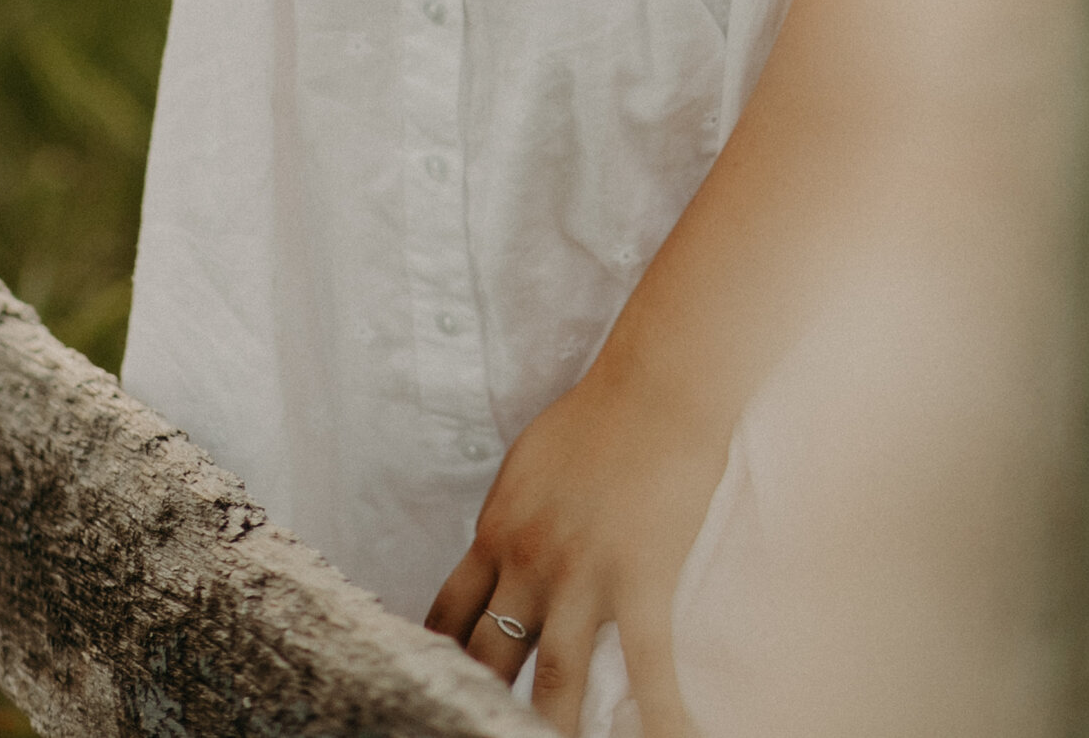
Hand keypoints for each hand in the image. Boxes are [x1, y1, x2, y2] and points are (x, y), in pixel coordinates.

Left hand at [426, 346, 726, 737]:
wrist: (655, 385)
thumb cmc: (596, 417)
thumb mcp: (527, 467)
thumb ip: (509, 522)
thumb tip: (495, 559)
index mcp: (497, 533)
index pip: (448, 617)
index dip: (435, 665)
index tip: (429, 693)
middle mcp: (529, 563)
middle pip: (488, 658)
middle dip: (478, 704)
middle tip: (473, 729)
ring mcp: (583, 575)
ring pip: (556, 678)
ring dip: (550, 728)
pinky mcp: (640, 578)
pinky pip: (646, 664)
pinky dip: (658, 714)